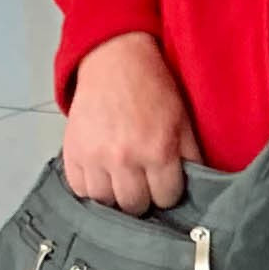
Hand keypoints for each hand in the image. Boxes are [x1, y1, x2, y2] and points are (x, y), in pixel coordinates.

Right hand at [63, 34, 192, 213]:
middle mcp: (124, 159)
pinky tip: (102, 176)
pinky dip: (90, 188)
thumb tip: (196, 185)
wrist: (115, 64)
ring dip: (115, 196)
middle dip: (143, 199)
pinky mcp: (72, 153)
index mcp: (158, 151)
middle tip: (144, 186)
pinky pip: (79, 189)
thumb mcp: (183, 121)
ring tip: (122, 182)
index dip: (168, 194)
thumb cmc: (152, 90)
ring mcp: (94, 158)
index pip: (166, 198)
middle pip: (134, 205)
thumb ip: (190, 156)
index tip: (166, 186)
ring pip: (104, 202)